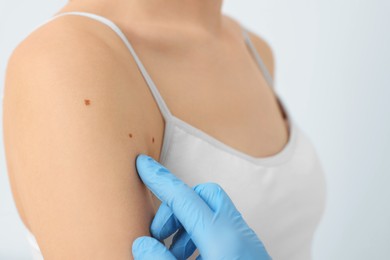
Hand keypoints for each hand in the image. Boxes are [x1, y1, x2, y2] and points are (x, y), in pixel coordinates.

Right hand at [132, 154, 271, 259]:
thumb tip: (142, 243)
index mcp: (222, 237)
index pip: (183, 197)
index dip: (160, 179)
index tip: (142, 164)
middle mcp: (237, 232)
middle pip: (204, 196)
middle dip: (177, 208)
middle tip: (159, 237)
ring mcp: (245, 240)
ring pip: (212, 212)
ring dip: (187, 225)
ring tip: (173, 254)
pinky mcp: (247, 250)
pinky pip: (220, 229)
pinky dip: (200, 236)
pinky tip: (190, 259)